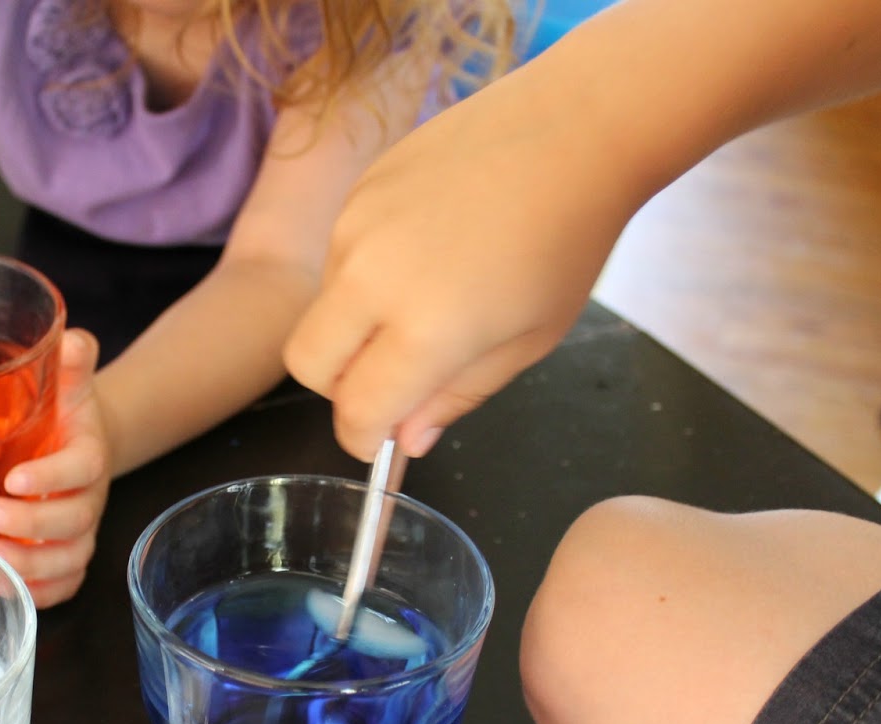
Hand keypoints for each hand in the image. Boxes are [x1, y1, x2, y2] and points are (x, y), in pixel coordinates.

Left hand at [0, 329, 109, 608]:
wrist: (77, 442)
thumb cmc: (62, 414)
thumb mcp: (65, 383)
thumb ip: (70, 363)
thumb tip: (69, 338)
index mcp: (87, 454)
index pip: (80, 469)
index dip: (52, 477)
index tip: (15, 478)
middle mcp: (87, 499)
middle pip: (74, 523)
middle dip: (33, 526)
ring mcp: (78, 533)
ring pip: (71, 561)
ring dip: (33, 567)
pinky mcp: (66, 557)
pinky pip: (65, 586)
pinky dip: (40, 593)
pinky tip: (2, 587)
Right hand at [283, 74, 639, 460]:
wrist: (573, 129)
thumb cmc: (566, 242)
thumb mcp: (528, 341)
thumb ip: (457, 395)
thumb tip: (408, 437)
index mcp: (425, 330)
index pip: (356, 410)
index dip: (364, 438)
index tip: (380, 439)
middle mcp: (373, 279)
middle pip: (307, 364)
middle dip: (338, 387)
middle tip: (388, 379)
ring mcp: (356, 227)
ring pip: (323, 306)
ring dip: (356, 322)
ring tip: (426, 292)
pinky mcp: (357, 189)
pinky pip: (340, 253)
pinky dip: (367, 271)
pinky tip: (426, 245)